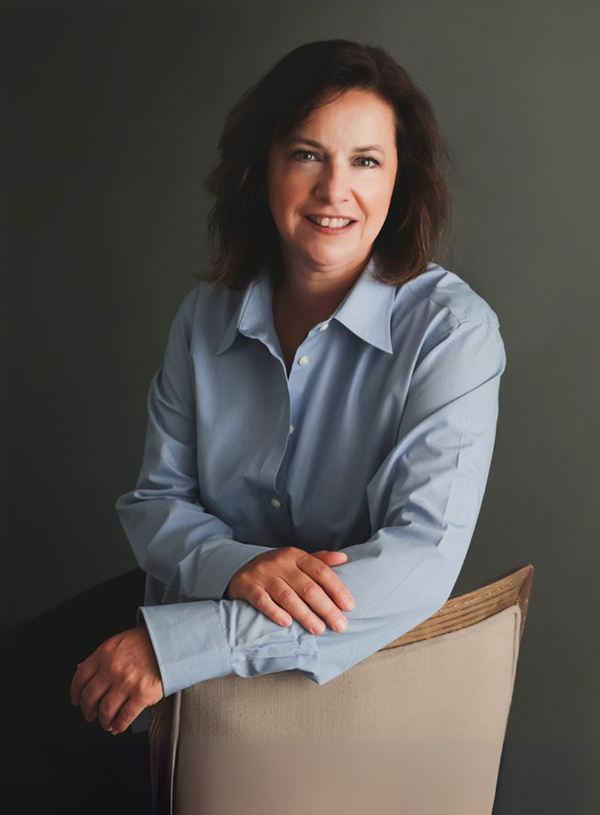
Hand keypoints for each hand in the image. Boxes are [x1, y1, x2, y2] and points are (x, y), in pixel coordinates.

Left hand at [70, 626, 163, 733]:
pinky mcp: (142, 695)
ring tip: (106, 723)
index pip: (80, 677)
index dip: (75, 693)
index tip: (76, 700)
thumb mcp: (120, 642)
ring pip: (105, 710)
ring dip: (103, 721)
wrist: (174, 642)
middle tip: (90, 715)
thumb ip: (102, 657)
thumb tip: (81, 669)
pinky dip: (118, 726)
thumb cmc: (149, 641)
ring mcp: (126, 682)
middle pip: (89, 697)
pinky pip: (124, 717)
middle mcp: (112, 668)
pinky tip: (118, 726)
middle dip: (87, 710)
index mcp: (105, 652)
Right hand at [225, 548, 354, 634]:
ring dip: (305, 614)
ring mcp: (263, 574)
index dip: (337, 589)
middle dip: (326, 608)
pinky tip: (287, 624)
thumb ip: (320, 561)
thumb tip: (344, 559)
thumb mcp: (297, 561)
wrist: (240, 569)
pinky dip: (275, 612)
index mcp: (296, 555)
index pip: (321, 571)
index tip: (349, 606)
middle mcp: (280, 563)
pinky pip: (263, 601)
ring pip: (288, 596)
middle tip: (340, 625)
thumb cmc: (277, 569)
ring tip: (319, 629)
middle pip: (308, 587)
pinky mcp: (248, 587)